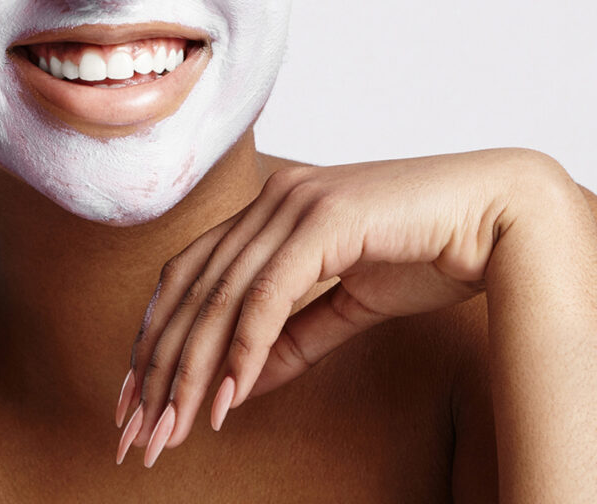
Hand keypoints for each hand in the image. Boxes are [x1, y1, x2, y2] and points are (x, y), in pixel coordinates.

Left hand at [116, 147, 558, 465]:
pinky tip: (225, 397)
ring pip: (221, 294)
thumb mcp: (344, 304)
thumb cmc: (424, 254)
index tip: (134, 394)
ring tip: (170, 427)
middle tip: (137, 429)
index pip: (188, 274)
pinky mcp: (325, 217)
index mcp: (267, 210)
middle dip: (158, 364)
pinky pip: (270, 294)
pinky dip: (243, 349)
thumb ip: (290, 337)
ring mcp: (294, 203)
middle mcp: (271, 200)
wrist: (495, 218)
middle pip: (191, 288)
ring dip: (190, 368)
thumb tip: (233, 382)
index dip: (154, 333)